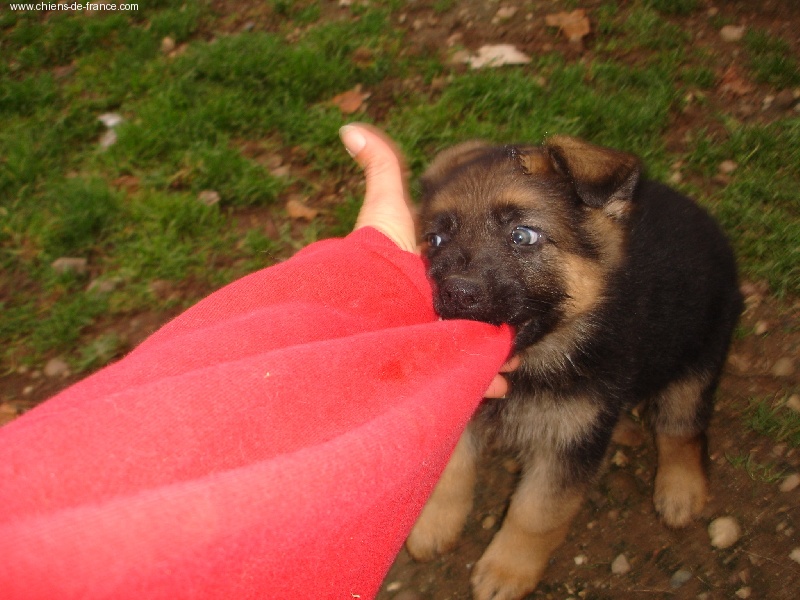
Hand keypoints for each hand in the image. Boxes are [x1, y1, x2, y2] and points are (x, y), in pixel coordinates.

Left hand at [340, 123, 519, 395]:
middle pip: (465, 315)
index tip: (497, 278)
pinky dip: (488, 379)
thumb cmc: (381, 256)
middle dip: (488, 322)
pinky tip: (504, 380)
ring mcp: (434, 339)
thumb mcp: (387, 206)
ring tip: (516, 354)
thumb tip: (349, 127)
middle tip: (513, 323)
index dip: (474, 280)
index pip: (454, 279)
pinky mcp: (440, 366)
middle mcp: (427, 309)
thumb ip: (379, 166)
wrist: (375, 305)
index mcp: (423, 277)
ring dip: (495, 352)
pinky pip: (470, 376)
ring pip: (471, 348)